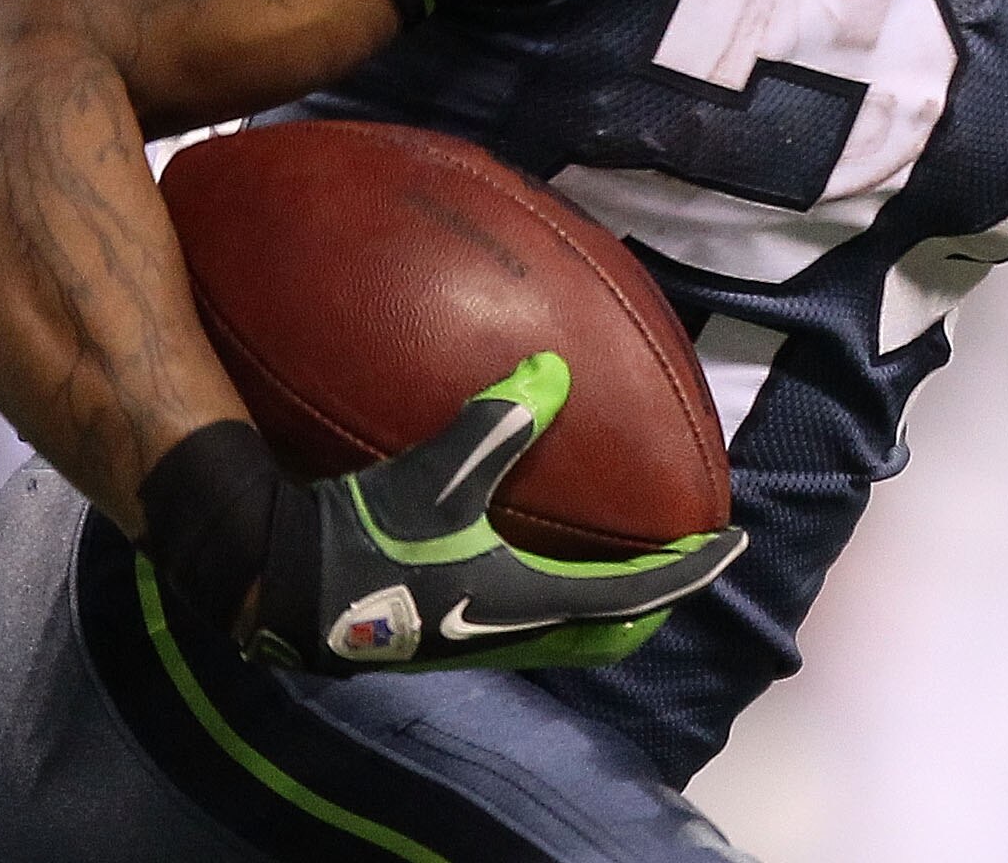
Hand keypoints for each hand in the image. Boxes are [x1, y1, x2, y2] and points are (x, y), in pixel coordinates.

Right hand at [245, 352, 745, 674]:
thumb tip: (555, 368)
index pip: (637, 595)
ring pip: (570, 630)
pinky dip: (558, 593)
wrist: (279, 588)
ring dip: (605, 600)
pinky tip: (527, 550)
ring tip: (618, 557)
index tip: (728, 544)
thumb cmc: (361, 536)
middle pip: (610, 627)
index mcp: (527, 602)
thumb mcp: (433, 474)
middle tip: (679, 557)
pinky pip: (529, 618)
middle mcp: (513, 632)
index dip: (690, 569)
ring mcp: (478, 639)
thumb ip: (498, 422)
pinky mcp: (445, 632)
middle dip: (652, 597)